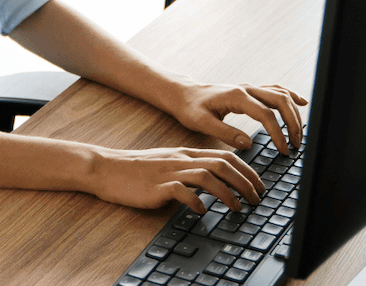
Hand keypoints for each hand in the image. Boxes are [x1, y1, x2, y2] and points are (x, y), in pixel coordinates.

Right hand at [89, 146, 263, 213]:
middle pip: (223, 164)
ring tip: (238, 207)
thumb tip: (214, 180)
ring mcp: (170, 172)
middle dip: (245, 182)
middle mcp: (181, 160)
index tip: (259, 186)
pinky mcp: (157, 187)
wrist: (106, 168)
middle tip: (257, 199)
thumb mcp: (168, 163)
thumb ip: (190, 168)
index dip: (247, 171)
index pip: (225, 156)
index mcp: (186, 153)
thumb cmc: (136, 169)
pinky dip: (196, 202)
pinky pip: (182, 192)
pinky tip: (202, 211)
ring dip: (228, 192)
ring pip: (208, 176)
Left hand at [171, 82, 308, 154]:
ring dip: (294, 113)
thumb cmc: (190, 109)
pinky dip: (291, 96)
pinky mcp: (250, 91)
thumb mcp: (202, 123)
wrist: (183, 95)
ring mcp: (250, 88)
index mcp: (236, 96)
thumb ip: (225, 133)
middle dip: (292, 123)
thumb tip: (247, 143)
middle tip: (296, 145)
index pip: (266, 114)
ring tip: (298, 134)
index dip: (278, 133)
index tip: (283, 150)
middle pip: (280, 101)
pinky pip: (276, 90)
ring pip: (281, 94)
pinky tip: (302, 103)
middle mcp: (246, 89)